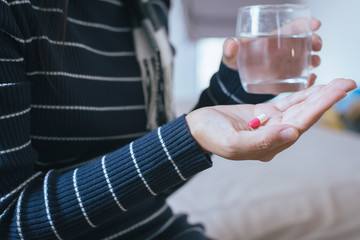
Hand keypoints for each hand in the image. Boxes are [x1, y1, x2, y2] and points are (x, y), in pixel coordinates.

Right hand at [186, 78, 355, 160]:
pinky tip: (314, 85)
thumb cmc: (210, 136)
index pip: (300, 124)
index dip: (321, 107)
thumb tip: (292, 134)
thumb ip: (262, 142)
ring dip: (317, 96)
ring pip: (297, 108)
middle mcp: (274, 136)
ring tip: (337, 82)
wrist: (196, 129)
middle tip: (348, 82)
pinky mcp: (262, 114)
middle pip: (304, 115)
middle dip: (326, 99)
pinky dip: (300, 94)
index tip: (340, 91)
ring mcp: (269, 124)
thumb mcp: (233, 143)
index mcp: (269, 145)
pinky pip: (286, 103)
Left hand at [223, 17, 321, 87]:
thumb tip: (232, 46)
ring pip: (307, 59)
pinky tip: (311, 79)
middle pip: (305, 42)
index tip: (315, 24)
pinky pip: (301, 78)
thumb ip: (229, 48)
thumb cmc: (236, 61)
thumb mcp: (231, 54)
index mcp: (272, 39)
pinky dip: (308, 79)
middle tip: (317, 45)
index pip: (293, 26)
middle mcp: (283, 50)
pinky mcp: (286, 80)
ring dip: (314, 59)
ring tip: (314, 62)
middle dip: (315, 41)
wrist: (236, 80)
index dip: (305, 24)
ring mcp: (286, 65)